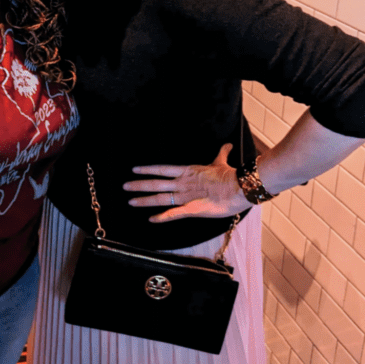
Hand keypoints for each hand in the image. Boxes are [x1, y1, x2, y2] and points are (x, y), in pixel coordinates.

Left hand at [122, 142, 245, 222]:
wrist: (240, 187)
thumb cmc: (230, 176)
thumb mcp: (221, 163)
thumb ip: (221, 154)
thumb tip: (227, 144)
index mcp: (188, 171)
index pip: (162, 169)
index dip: (147, 169)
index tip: (134, 169)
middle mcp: (183, 183)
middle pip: (156, 184)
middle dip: (139, 185)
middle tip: (124, 186)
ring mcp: (186, 196)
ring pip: (160, 198)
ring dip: (144, 200)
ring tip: (130, 201)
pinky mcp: (192, 209)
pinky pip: (174, 214)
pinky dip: (162, 217)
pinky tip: (151, 219)